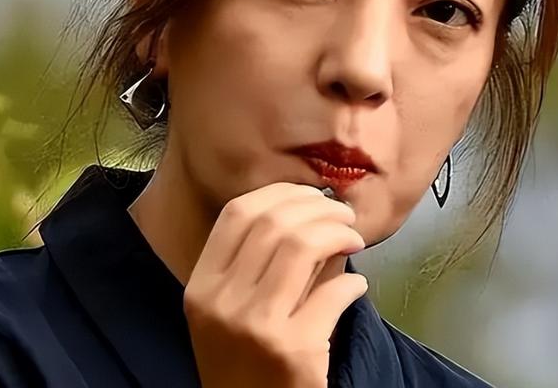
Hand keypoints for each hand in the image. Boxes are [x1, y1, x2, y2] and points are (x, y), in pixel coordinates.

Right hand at [183, 182, 367, 387]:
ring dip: (338, 233)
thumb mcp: (233, 312)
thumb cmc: (246, 363)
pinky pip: (333, 293)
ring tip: (353, 240)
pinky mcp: (294, 351)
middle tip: (342, 215)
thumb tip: (315, 212)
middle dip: (318, 207)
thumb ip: (265, 263)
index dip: (279, 193)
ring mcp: (256, 327)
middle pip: (273, 222)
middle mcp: (222, 303)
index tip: (309, 196)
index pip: (237, 214)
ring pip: (301, 246)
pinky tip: (356, 286)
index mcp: (202, 287)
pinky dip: (352, 282)